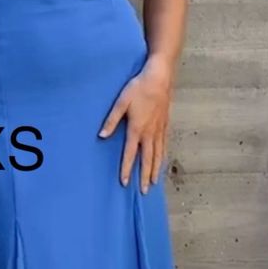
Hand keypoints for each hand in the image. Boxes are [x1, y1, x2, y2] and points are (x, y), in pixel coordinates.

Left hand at [99, 55, 172, 192]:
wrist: (160, 77)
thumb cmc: (138, 88)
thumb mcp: (121, 102)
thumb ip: (111, 120)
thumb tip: (102, 136)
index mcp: (137, 129)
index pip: (130, 154)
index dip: (127, 169)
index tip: (125, 183)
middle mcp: (150, 133)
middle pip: (148, 159)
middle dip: (145, 176)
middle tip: (144, 191)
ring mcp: (159, 130)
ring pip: (158, 155)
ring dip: (155, 170)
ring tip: (154, 183)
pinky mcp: (165, 125)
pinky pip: (164, 146)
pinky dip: (163, 157)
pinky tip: (162, 163)